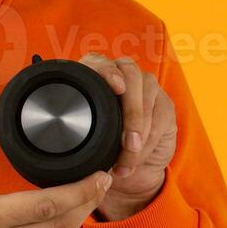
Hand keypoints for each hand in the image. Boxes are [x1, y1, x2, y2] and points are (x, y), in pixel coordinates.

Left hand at [77, 52, 176, 220]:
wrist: (129, 165)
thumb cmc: (100, 147)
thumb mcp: (82, 136)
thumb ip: (74, 128)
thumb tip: (62, 137)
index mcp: (95, 75)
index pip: (100, 62)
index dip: (108, 72)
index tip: (116, 87)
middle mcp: (122, 73)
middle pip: (131, 77)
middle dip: (131, 111)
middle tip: (127, 141)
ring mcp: (146, 86)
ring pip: (147, 101)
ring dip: (139, 135)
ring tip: (125, 161)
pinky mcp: (164, 103)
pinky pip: (160, 117)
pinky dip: (148, 142)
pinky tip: (137, 157)